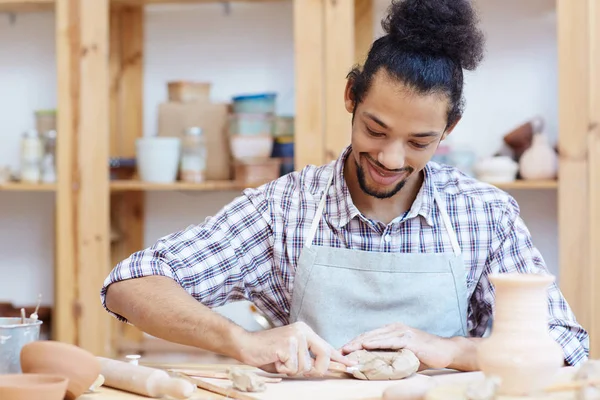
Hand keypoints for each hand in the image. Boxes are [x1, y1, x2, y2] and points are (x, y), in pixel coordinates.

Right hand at [235, 321, 356, 376]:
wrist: (246, 345)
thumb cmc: (268, 352)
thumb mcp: (291, 352)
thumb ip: (308, 357)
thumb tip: (325, 368)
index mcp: (305, 330)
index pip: (326, 346)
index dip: (339, 358)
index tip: (351, 363)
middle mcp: (302, 331)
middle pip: (323, 356)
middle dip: (316, 369)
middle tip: (297, 368)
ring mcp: (295, 337)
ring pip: (305, 367)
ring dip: (292, 370)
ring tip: (280, 360)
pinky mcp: (286, 345)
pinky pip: (293, 368)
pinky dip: (283, 369)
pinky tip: (275, 360)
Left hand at [340, 323, 456, 369]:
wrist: (446, 352)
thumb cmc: (425, 354)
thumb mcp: (403, 354)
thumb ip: (390, 355)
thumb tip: (374, 365)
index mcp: (392, 331)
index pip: (369, 336)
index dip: (355, 342)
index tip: (342, 350)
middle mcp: (395, 328)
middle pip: (369, 335)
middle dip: (352, 343)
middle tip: (338, 350)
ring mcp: (402, 332)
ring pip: (376, 337)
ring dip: (360, 342)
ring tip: (347, 348)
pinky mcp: (408, 339)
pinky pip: (389, 341)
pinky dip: (376, 342)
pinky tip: (366, 345)